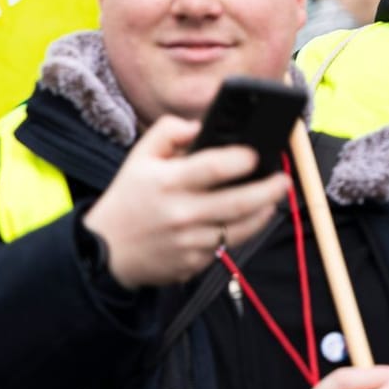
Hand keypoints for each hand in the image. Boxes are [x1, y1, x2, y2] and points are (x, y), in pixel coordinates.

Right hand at [81, 115, 287, 288]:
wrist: (105, 252)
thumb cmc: (128, 197)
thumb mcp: (140, 156)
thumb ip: (169, 131)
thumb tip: (202, 124)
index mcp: (168, 182)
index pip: (213, 168)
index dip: (241, 159)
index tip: (257, 153)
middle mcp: (181, 214)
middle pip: (238, 203)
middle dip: (268, 190)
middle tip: (284, 179)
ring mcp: (189, 242)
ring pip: (239, 229)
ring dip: (262, 213)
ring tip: (274, 199)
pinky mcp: (192, 264)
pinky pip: (224, 247)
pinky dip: (238, 233)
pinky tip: (248, 220)